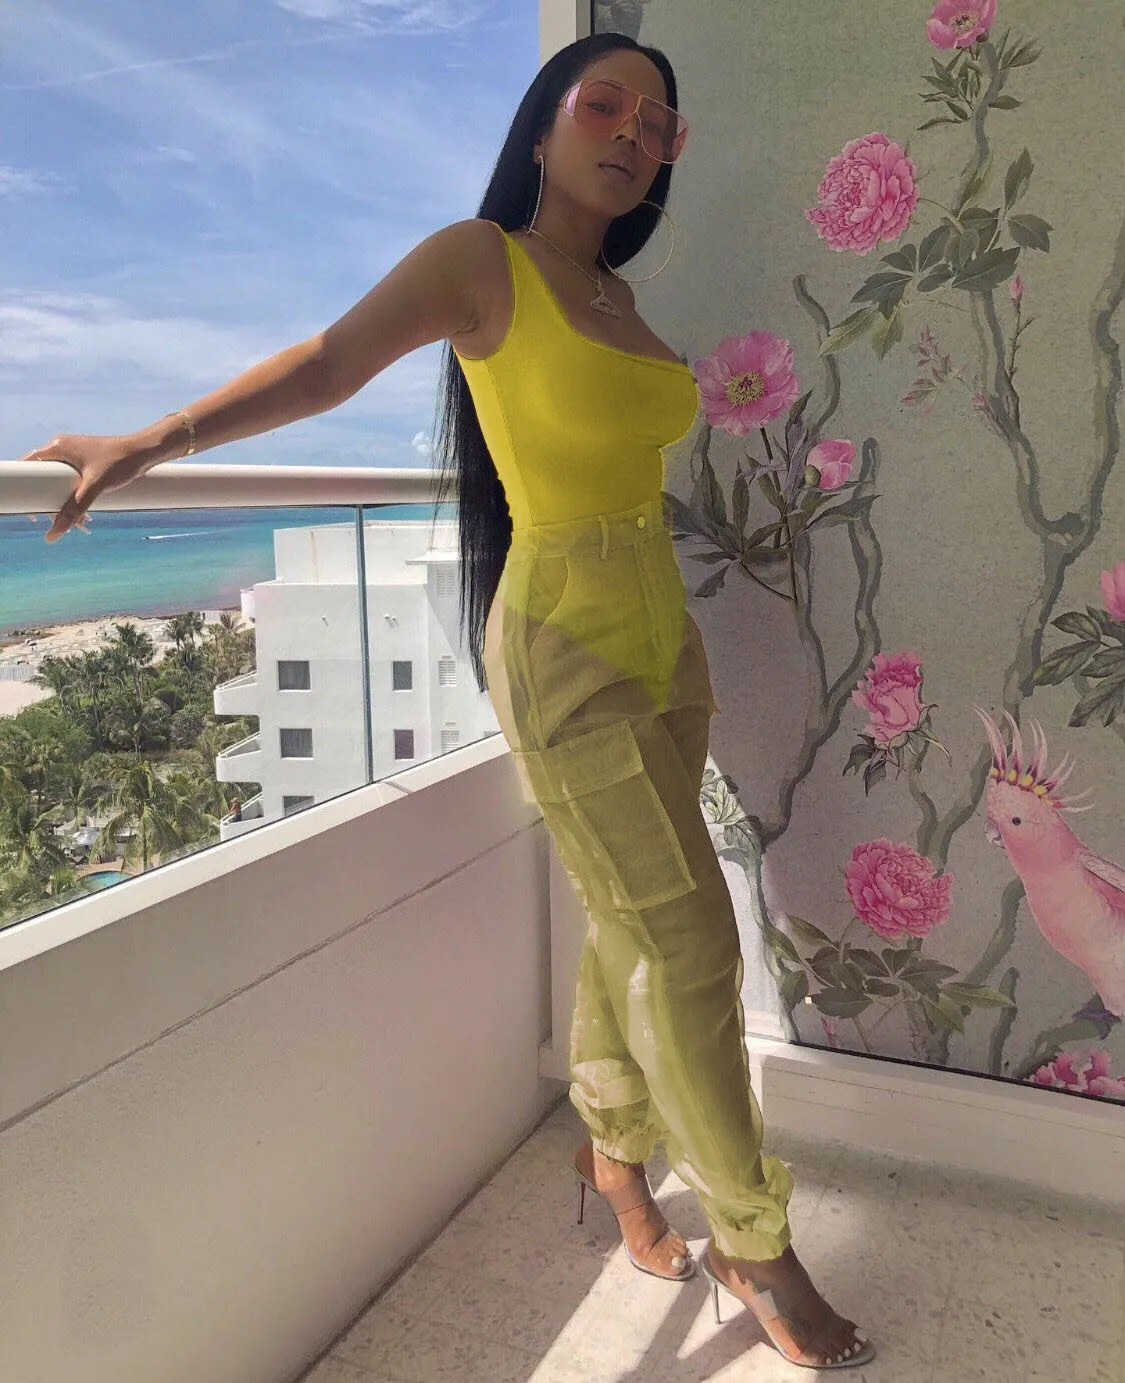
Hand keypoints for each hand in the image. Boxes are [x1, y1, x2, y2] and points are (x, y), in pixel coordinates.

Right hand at [19, 434, 148, 542]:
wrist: (145, 452)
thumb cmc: (120, 462)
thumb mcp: (95, 488)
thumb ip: (75, 509)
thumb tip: (55, 531)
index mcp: (58, 447)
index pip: (29, 465)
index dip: (25, 486)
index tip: (30, 506)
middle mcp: (63, 448)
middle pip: (44, 476)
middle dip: (49, 500)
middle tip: (54, 519)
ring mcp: (76, 454)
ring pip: (60, 480)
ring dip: (65, 500)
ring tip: (78, 522)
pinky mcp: (87, 461)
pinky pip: (73, 480)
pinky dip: (75, 496)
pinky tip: (85, 514)